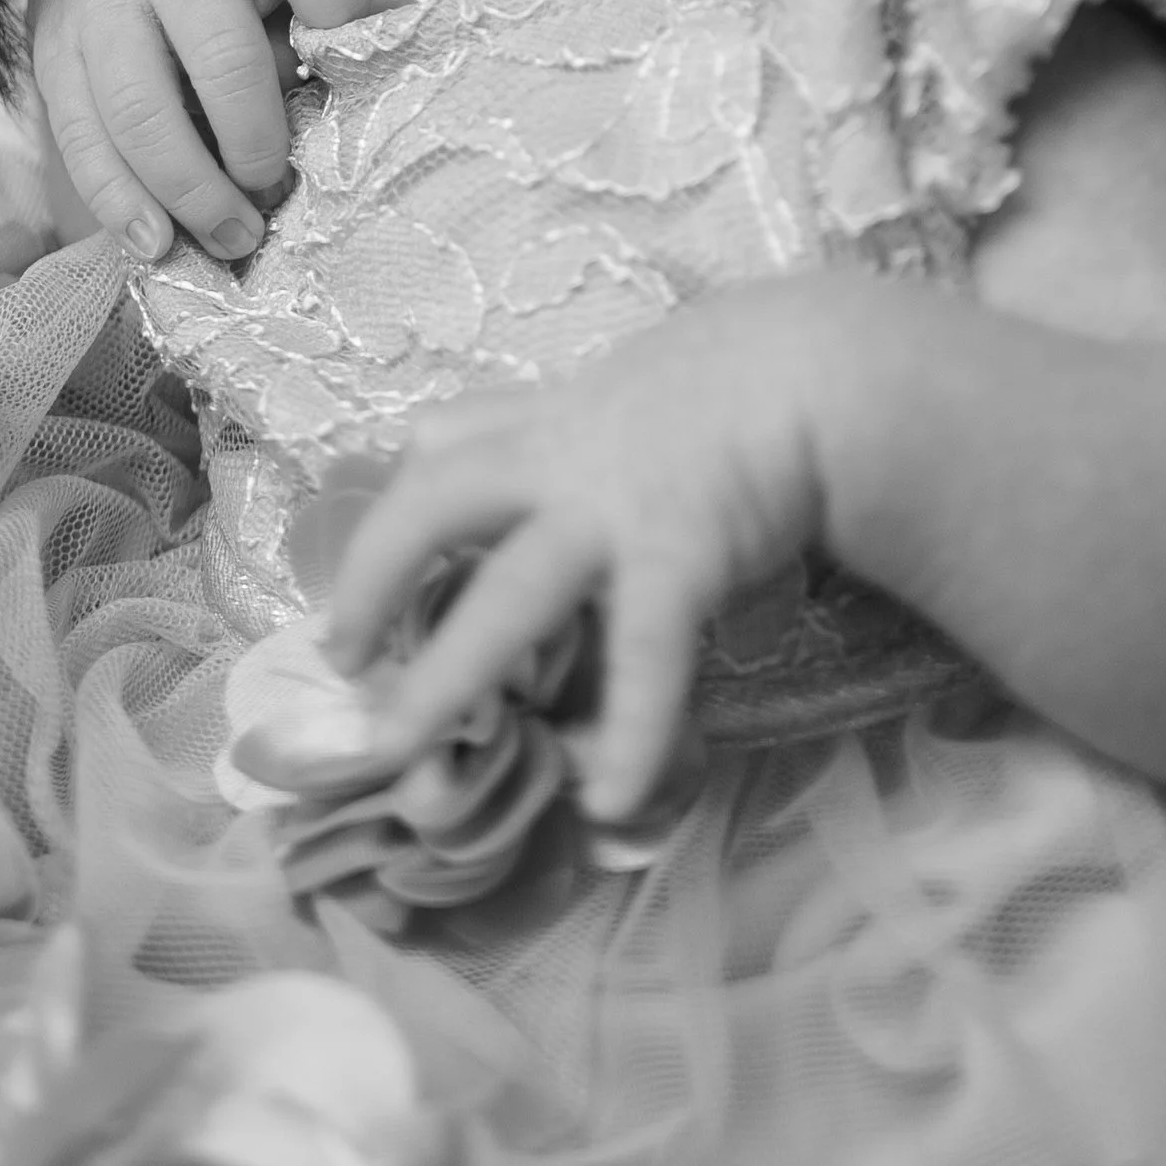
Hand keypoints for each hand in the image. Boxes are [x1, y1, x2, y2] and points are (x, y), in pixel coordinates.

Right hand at [28, 0, 369, 263]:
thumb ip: (314, 21)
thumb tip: (349, 116)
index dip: (339, 11)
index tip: (348, 68)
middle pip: (222, 60)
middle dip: (256, 147)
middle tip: (276, 198)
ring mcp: (101, 7)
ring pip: (141, 113)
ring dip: (192, 194)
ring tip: (233, 239)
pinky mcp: (53, 57)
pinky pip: (83, 141)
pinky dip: (121, 204)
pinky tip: (156, 243)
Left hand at [322, 286, 838, 821]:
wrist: (825, 364)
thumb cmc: (746, 373)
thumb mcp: (644, 380)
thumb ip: (595, 423)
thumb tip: (566, 467)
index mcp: (555, 419)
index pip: (445, 438)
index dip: (394, 497)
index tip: (361, 560)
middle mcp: (562, 457)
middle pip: (433, 505)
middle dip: (373, 579)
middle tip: (340, 658)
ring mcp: (613, 507)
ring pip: (508, 594)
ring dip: (447, 677)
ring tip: (397, 749)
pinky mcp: (679, 554)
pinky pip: (642, 655)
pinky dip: (627, 731)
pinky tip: (604, 801)